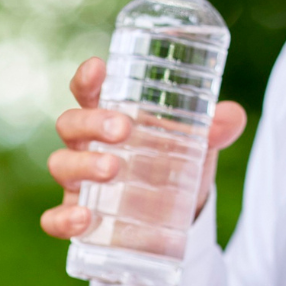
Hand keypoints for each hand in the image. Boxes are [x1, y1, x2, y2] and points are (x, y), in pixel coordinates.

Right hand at [40, 56, 248, 239]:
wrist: (176, 214)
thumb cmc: (175, 162)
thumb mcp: (199, 143)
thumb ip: (218, 127)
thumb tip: (231, 116)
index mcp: (111, 116)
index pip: (89, 92)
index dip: (88, 79)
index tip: (98, 66)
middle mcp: (87, 145)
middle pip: (71, 124)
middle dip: (92, 122)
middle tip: (123, 128)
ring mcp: (78, 181)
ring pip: (60, 165)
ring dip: (83, 165)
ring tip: (113, 168)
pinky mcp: (77, 216)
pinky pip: (54, 219)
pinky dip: (62, 219)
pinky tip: (83, 219)